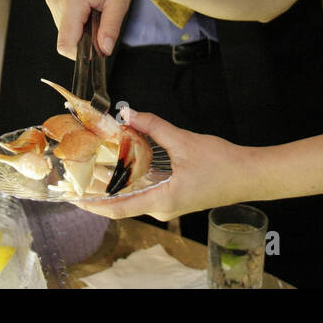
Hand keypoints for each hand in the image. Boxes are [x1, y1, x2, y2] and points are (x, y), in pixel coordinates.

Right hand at [45, 0, 140, 57]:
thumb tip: (104, 51)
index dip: (81, 54)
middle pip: (66, 39)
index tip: (98, 47)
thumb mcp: (120, 1)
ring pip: (64, 31)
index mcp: (72, 0)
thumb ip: (110, 28)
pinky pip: (63, 21)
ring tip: (96, 8)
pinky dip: (76, 20)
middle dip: (85, 39)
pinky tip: (88, 5)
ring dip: (81, 29)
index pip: (65, 44)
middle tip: (102, 18)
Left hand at [73, 110, 249, 221]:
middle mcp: (162, 208)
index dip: (91, 204)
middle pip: (121, 203)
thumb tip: (128, 113)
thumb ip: (154, 127)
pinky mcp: (176, 196)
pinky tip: (124, 162)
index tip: (71, 196)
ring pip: (133, 196)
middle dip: (98, 189)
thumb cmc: (223, 165)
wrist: (251, 175)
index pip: (117, 209)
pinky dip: (131, 179)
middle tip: (79, 172)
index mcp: (161, 200)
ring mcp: (169, 204)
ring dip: (114, 183)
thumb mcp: (184, 142)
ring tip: (96, 164)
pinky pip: (146, 191)